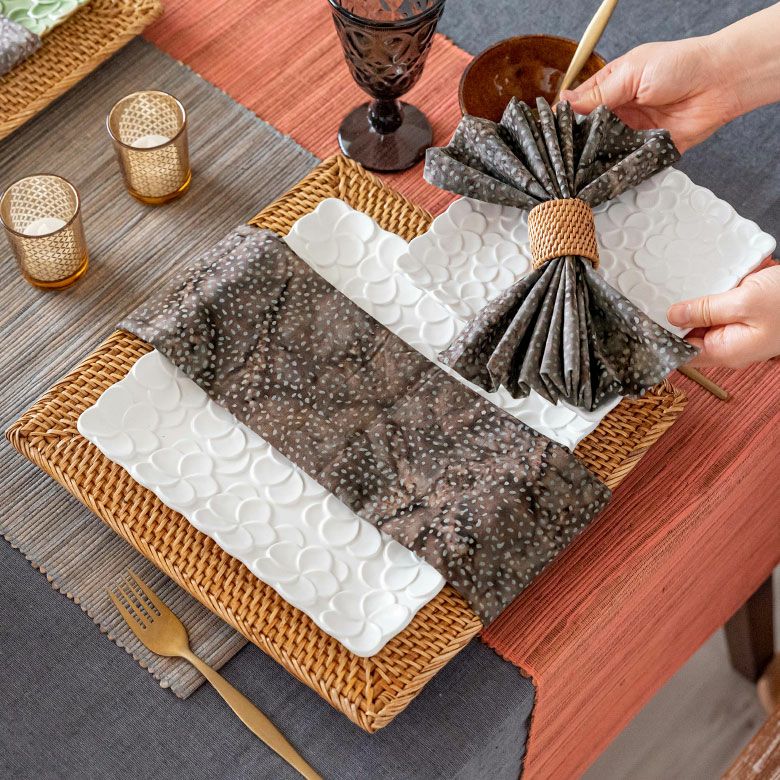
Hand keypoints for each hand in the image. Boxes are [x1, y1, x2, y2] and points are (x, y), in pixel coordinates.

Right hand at [560, 38, 740, 151]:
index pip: (578, 106)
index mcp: (610, 87)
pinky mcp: (645, 150)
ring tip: (576, 169)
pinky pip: (624, 164)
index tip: (549, 132)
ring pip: (601, 151)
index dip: (564, 118)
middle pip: (586, 133)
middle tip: (561, 156)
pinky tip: (600, 174)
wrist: (719, 83)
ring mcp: (630, 132)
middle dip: (575, 144)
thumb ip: (598, 93)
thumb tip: (565, 102)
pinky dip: (614, 169)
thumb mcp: (631, 72)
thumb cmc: (681, 65)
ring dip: (592, 159)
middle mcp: (618, 111)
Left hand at [667, 260, 779, 368]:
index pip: (680, 351)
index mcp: (725, 351)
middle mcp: (728, 346)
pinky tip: (704, 281)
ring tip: (677, 285)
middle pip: (688, 335)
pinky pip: (718, 310)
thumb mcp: (744, 302)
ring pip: (702, 320)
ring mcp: (736, 332)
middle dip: (675, 316)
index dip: (662, 335)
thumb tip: (672, 316)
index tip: (647, 316)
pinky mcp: (743, 318)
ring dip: (693, 303)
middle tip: (657, 295)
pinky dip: (710, 296)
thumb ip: (706, 310)